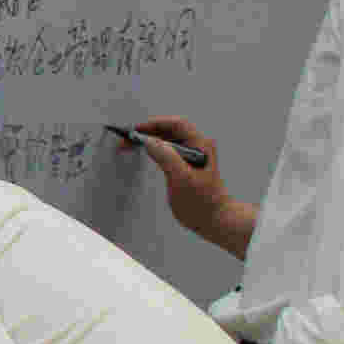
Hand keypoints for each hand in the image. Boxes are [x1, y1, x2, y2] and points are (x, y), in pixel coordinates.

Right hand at [126, 115, 237, 247]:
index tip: (136, 130)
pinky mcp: (186, 165)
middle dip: (148, 131)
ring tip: (132, 144)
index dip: (154, 124)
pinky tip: (146, 152)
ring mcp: (192, 155)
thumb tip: (149, 141)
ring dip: (150, 139)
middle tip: (128, 138)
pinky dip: (155, 149)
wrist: (215, 219)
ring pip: (168, 139)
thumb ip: (166, 157)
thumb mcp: (182, 178)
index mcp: (201, 145)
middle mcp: (198, 147)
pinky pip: (168, 150)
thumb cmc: (202, 202)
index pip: (176, 124)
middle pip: (170, 130)